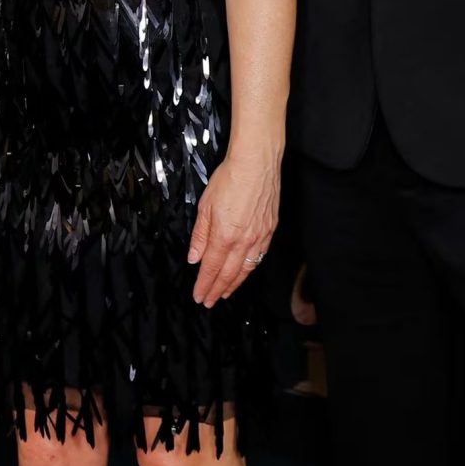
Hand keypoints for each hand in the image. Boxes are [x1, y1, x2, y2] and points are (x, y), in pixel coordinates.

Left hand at [188, 144, 279, 306]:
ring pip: (246, 269)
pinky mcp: (270, 230)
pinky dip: (250, 269)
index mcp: (225, 235)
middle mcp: (244, 241)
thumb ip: (200, 235)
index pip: (212, 267)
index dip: (205, 284)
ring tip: (225, 292)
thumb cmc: (229, 179)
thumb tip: (195, 258)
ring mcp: (259, 237)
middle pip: (229, 273)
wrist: (256, 164)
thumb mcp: (205, 206)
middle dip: (217, 289)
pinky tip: (244, 272)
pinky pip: (259, 257)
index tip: (199, 296)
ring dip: (234, 283)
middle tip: (209, 301)